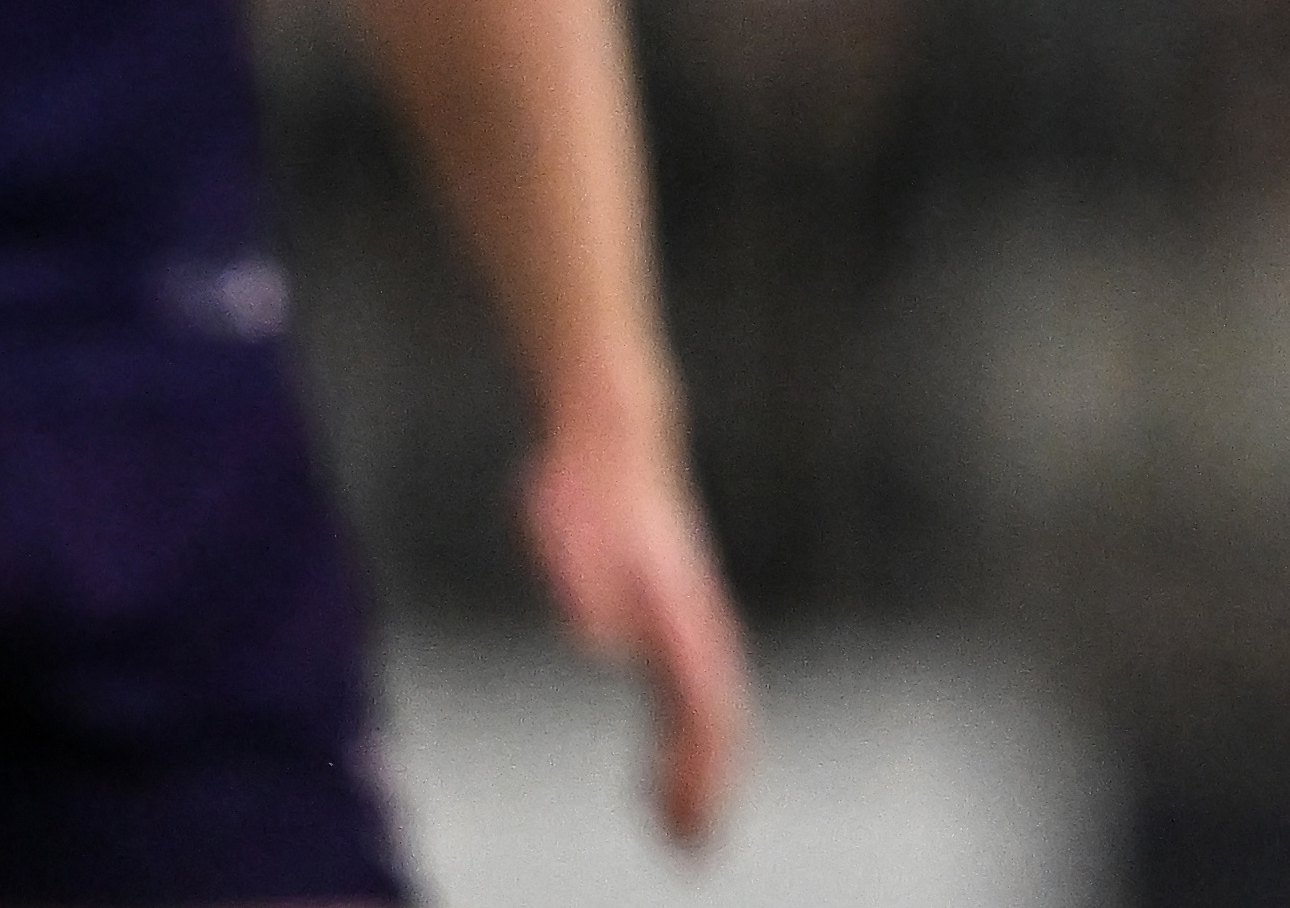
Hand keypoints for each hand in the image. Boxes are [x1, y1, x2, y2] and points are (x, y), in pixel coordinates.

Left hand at [524, 416, 749, 848]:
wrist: (609, 438)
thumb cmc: (587, 490)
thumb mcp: (575, 536)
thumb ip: (588, 590)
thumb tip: (599, 641)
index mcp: (680, 615)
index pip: (707, 710)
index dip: (703, 773)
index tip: (691, 826)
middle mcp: (690, 627)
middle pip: (713, 723)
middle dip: (705, 789)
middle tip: (691, 851)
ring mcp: (679, 625)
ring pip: (699, 718)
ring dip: (691, 777)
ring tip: (677, 832)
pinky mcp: (656, 623)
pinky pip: (676, 704)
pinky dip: (673, 751)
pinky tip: (649, 783)